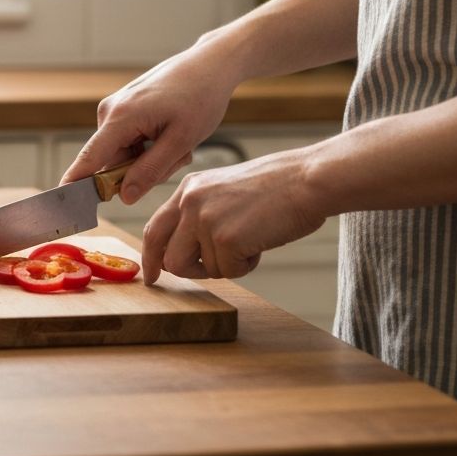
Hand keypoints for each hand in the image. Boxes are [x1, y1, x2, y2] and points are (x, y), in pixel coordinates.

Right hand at [60, 44, 240, 204]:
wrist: (209, 65)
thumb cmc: (200, 97)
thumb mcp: (181, 141)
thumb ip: (150, 171)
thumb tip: (124, 196)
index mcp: (121, 117)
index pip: (89, 158)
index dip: (75, 185)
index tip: (62, 206)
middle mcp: (110, 112)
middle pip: (112, 162)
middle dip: (142, 170)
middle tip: (177, 156)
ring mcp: (115, 109)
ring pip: (124, 155)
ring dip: (150, 158)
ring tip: (178, 142)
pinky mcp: (124, 109)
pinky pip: (129, 142)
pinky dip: (150, 146)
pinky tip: (171, 133)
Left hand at [140, 149, 325, 284]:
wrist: (306, 180)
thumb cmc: (275, 189)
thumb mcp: (223, 192)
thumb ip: (198, 215)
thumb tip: (181, 253)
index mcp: (188, 189)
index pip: (155, 228)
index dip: (150, 257)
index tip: (151, 275)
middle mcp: (190, 203)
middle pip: (170, 258)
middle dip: (190, 271)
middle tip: (213, 268)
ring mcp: (205, 220)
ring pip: (202, 269)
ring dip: (226, 265)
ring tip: (250, 240)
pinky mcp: (225, 238)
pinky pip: (228, 271)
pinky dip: (247, 265)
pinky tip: (261, 242)